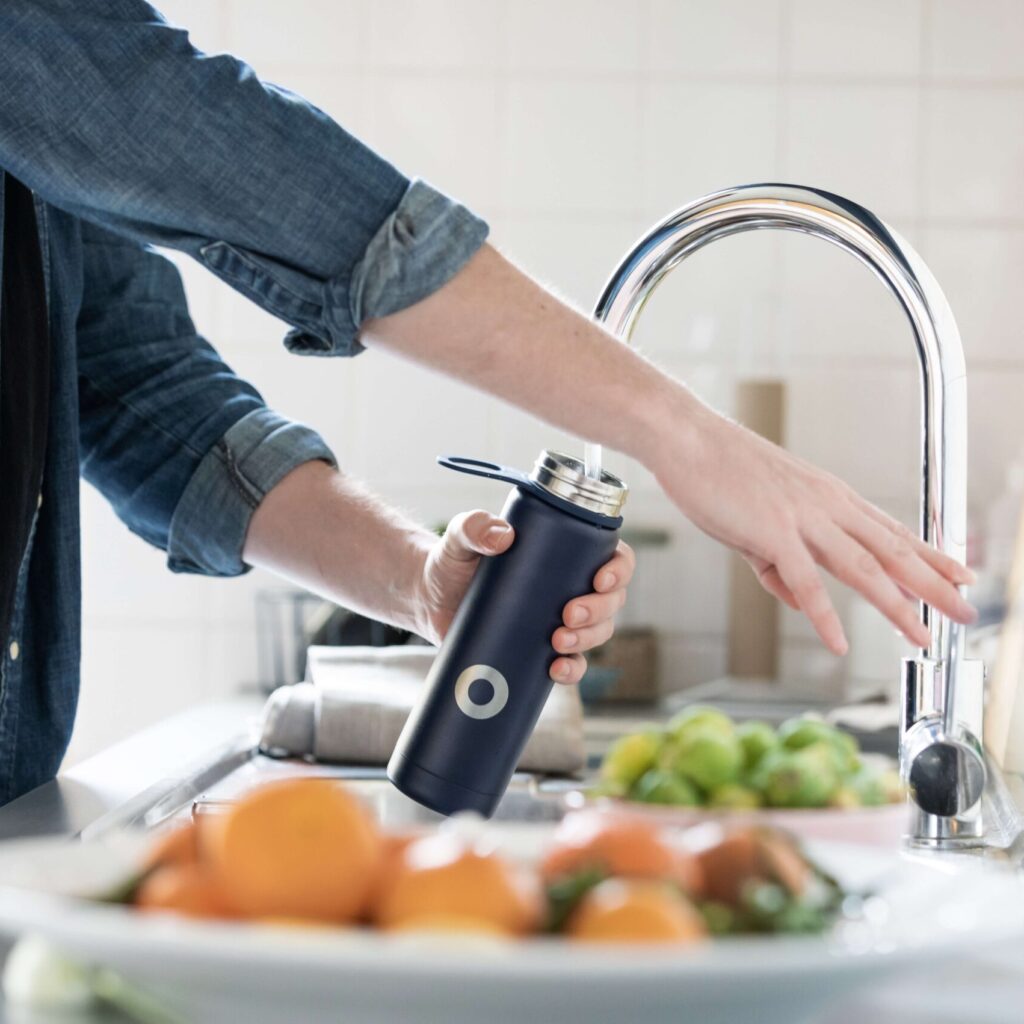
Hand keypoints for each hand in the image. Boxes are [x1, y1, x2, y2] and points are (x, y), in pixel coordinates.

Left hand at [415, 509, 634, 683]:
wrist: (430, 599)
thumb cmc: (452, 560)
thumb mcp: (460, 537)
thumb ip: (473, 527)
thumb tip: (501, 536)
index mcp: (567, 553)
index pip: (614, 557)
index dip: (619, 570)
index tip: (600, 580)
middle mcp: (571, 586)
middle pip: (612, 601)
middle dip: (599, 610)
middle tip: (568, 614)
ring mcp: (559, 621)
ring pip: (598, 633)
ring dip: (589, 639)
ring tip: (558, 641)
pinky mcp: (541, 650)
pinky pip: (572, 664)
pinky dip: (572, 670)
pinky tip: (556, 670)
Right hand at [652, 403, 976, 654]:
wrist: (688, 438)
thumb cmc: (718, 471)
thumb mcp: (757, 519)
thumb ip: (778, 563)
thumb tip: (796, 599)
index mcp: (828, 497)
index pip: (890, 530)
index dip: (930, 555)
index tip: (959, 573)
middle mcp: (827, 505)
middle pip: (892, 550)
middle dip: (934, 584)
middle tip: (967, 610)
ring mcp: (803, 517)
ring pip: (863, 568)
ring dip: (897, 605)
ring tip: (921, 635)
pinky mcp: (772, 531)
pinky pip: (805, 581)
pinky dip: (823, 615)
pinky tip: (838, 642)